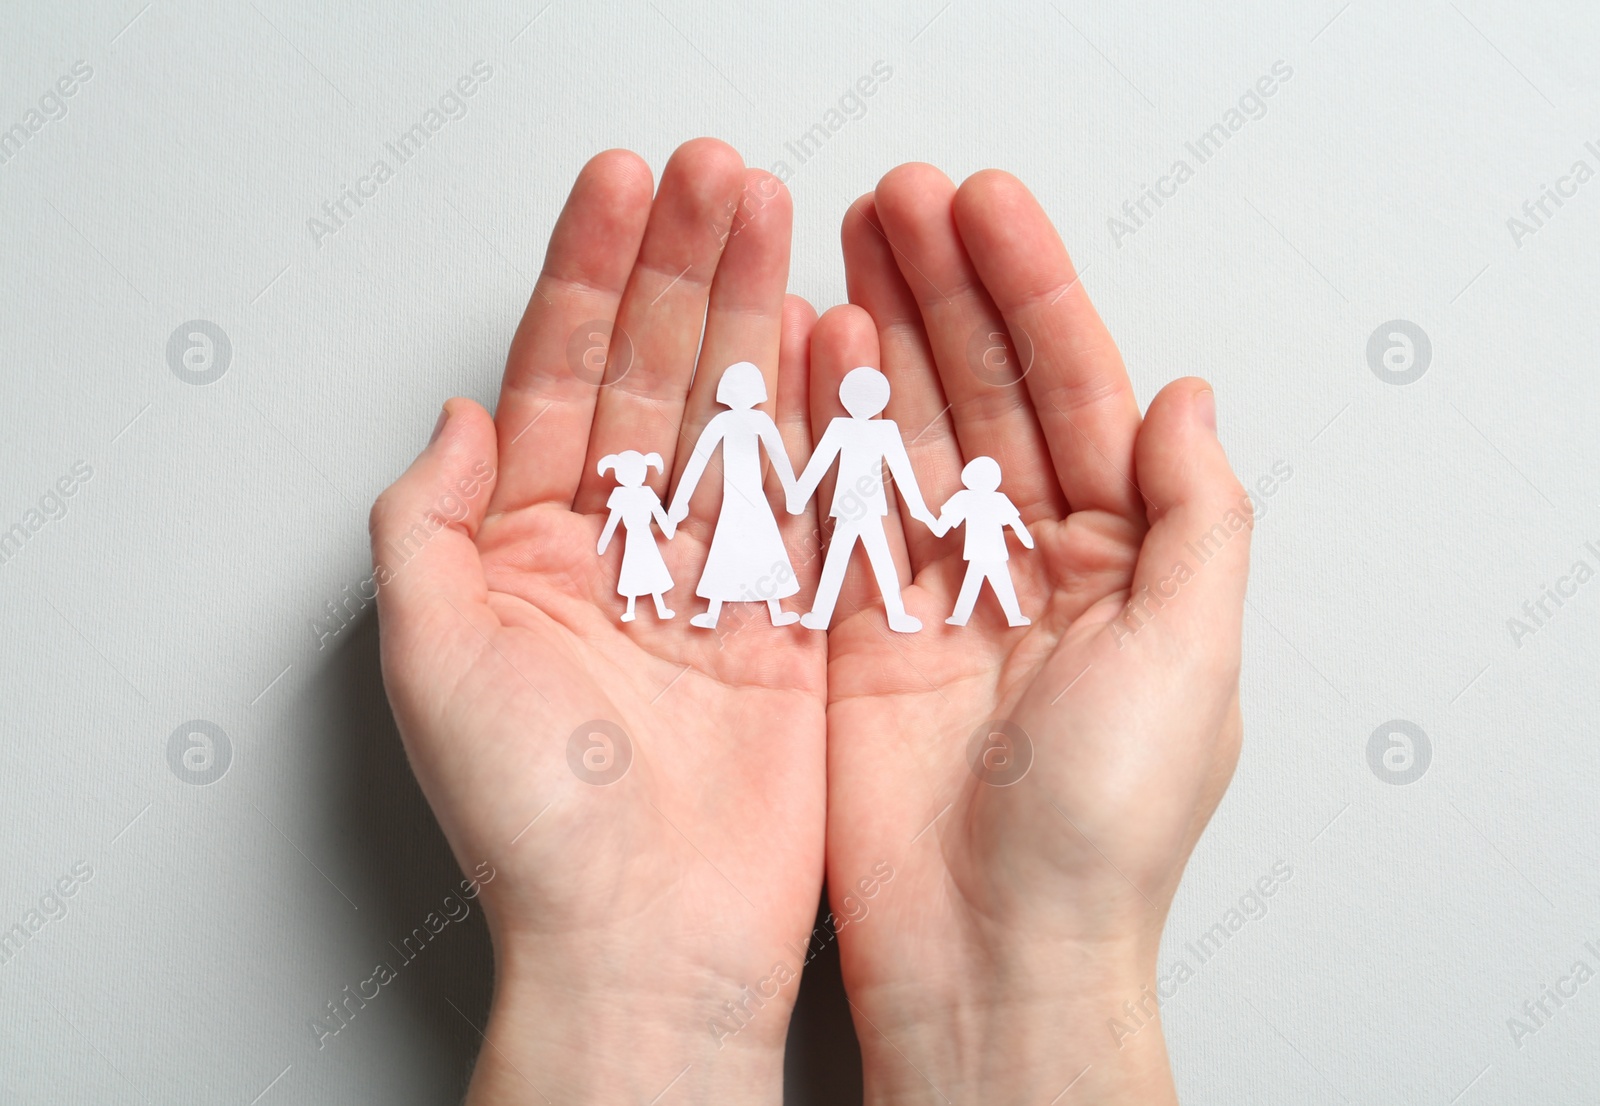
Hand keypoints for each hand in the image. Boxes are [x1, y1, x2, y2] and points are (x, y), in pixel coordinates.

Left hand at [371, 141, 824, 1104]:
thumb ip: (430, 523)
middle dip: (685, 266)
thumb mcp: (432, 658)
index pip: (558, 374)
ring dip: (753, 312)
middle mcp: (623, 550)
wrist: (650, 943)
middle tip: (719, 175)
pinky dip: (822, 412)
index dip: (589, 274)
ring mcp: (713, 578)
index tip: (624, 189)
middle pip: (655, 374)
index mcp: (529, 548)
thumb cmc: (537, 825)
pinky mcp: (792, 619)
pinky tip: (828, 332)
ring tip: (774, 217)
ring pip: (736, 414)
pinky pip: (810, 493)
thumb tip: (457, 416)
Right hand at [816, 166, 1249, 1103]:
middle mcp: (1028, 563)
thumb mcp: (1190, 659)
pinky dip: (823, 431)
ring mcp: (936, 591)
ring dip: (880, 337)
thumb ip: (1196, 518)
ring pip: (906, 433)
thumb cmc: (1103, 829)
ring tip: (844, 243)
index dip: (1033, 293)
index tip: (984, 210)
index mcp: (1121, 560)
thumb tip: (1190, 397)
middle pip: (984, 392)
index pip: (1076, 392)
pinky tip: (809, 356)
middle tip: (896, 199)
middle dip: (944, 290)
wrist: (990, 953)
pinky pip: (839, 507)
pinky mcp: (858, 630)